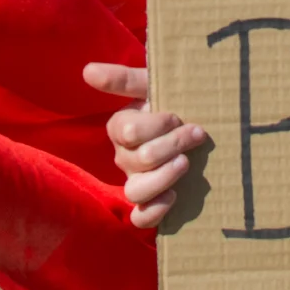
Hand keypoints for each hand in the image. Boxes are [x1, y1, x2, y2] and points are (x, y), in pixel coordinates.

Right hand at [84, 62, 207, 228]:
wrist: (202, 120)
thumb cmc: (174, 101)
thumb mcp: (152, 84)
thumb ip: (122, 79)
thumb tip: (87, 71)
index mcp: (120, 128)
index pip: (129, 131)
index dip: (157, 124)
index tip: (178, 116)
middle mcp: (124, 157)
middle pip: (138, 159)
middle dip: (171, 144)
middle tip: (196, 134)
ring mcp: (137, 181)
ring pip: (136, 191)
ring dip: (163, 177)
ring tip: (185, 163)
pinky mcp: (152, 202)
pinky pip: (141, 218)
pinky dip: (155, 211)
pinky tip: (174, 197)